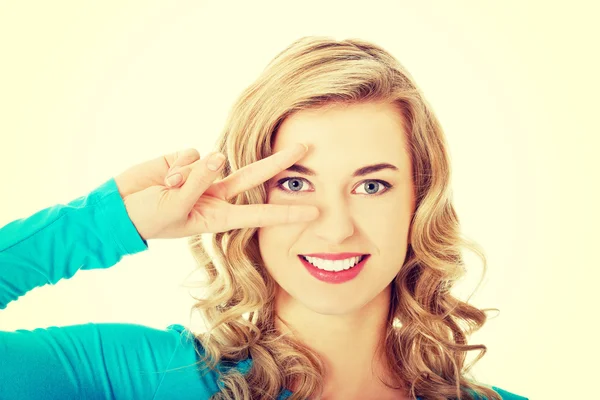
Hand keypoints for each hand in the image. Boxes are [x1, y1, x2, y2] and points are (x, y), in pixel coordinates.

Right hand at [114, 144, 318, 240]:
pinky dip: (178, 165)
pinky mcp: (187, 159)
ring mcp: (203, 175)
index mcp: (219, 216)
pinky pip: (192, 154)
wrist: (119, 207)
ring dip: (191, 174)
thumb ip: (198, 182)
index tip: (314, 211)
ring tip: (168, 188)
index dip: (287, 212)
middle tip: (305, 148)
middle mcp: (216, 194)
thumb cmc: (148, 218)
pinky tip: (163, 176)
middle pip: (254, 175)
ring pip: (213, 161)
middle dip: (279, 161)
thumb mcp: (175, 209)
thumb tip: (218, 156)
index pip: (260, 213)